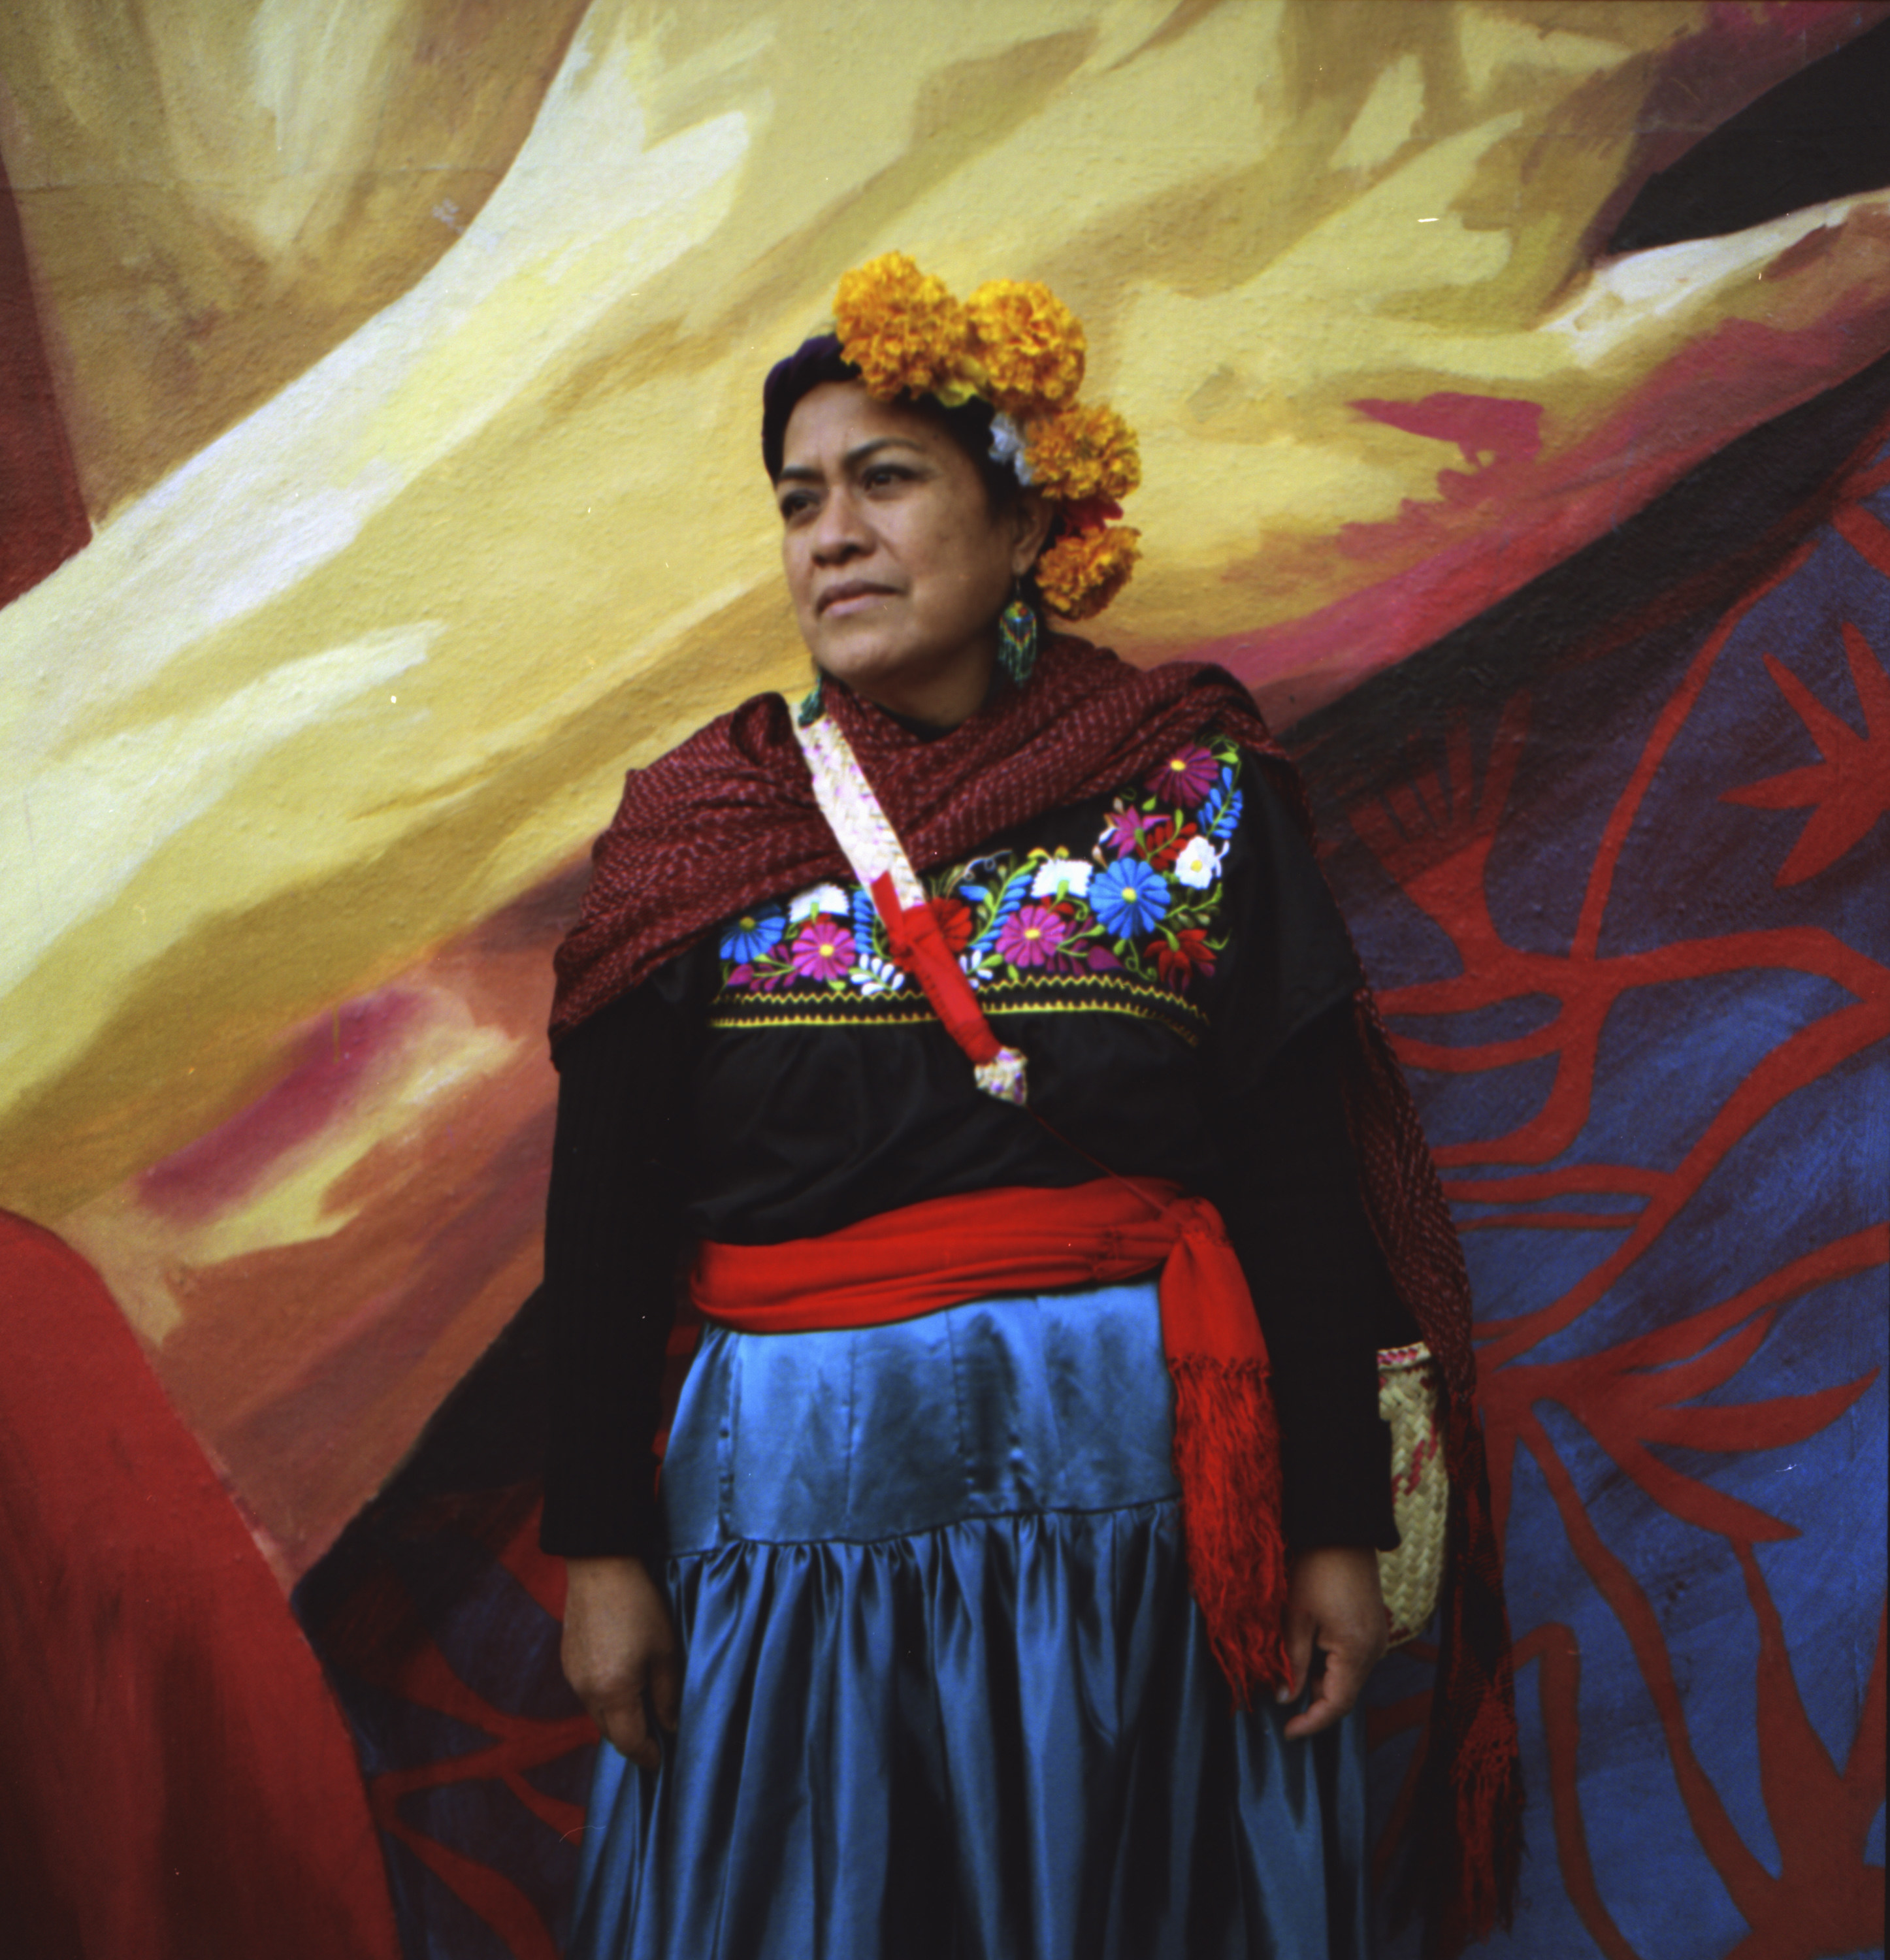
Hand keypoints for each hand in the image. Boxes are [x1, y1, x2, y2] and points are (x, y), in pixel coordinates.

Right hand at [561, 1556, 680, 1769]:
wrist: (599, 1567)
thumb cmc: (639, 1605)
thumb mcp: (665, 1650)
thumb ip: (668, 1693)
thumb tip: (669, 1725)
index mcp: (613, 1693)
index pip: (628, 1742)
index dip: (647, 1755)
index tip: (661, 1759)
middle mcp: (586, 1692)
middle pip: (609, 1733)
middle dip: (632, 1739)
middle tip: (655, 1735)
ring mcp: (572, 1677)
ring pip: (596, 1714)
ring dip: (617, 1717)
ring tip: (642, 1706)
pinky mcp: (567, 1662)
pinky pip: (587, 1694)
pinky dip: (605, 1698)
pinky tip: (622, 1682)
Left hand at [1278, 1546, 1387, 1739]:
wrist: (1341, 1531)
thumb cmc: (1316, 1570)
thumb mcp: (1297, 1618)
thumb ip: (1293, 1662)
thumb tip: (1285, 1698)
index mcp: (1356, 1651)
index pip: (1337, 1704)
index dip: (1311, 1722)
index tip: (1287, 1731)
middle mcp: (1374, 1650)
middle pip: (1344, 1692)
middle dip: (1313, 1700)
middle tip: (1281, 1694)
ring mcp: (1376, 1638)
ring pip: (1347, 1676)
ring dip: (1320, 1679)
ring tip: (1290, 1667)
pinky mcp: (1372, 1626)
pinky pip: (1352, 1659)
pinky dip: (1330, 1663)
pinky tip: (1308, 1649)